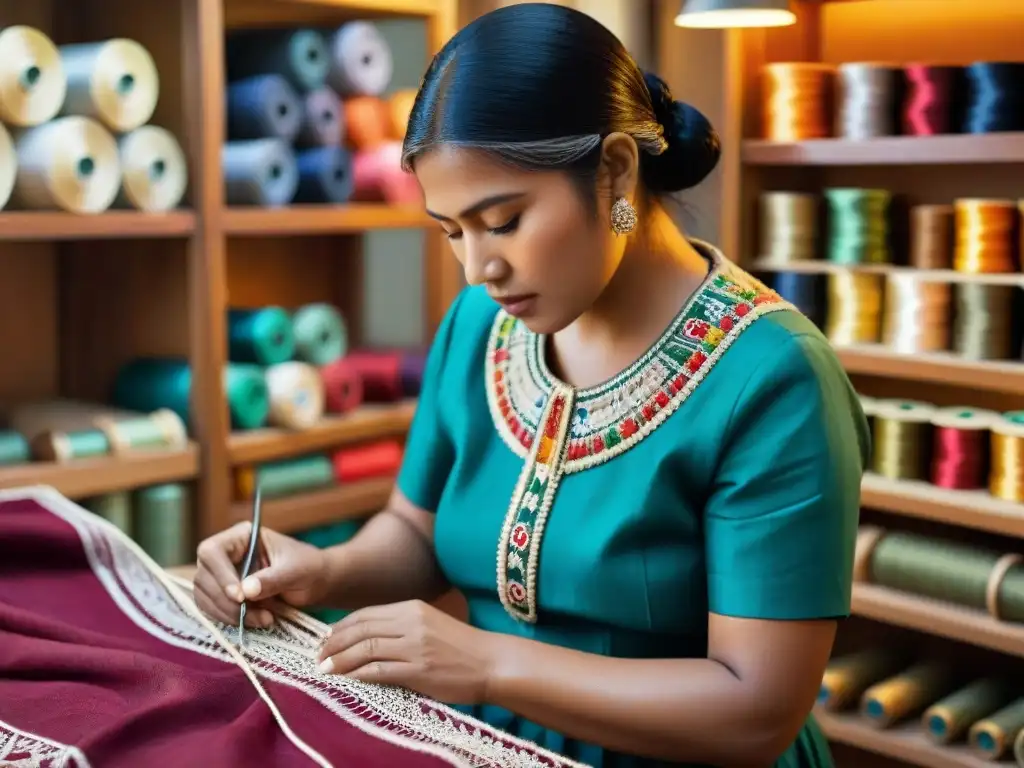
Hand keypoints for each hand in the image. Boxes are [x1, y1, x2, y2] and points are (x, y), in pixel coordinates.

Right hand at [193, 522, 328, 628]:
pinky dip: (230, 620)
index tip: (240, 596)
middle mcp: (226, 553)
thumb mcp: (296, 570)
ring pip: (205, 597)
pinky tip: (257, 622)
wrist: (317, 584)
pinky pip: (212, 610)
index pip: (213, 551)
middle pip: (204, 577)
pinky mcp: (224, 595)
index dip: (220, 574)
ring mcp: (222, 575)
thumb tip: (245, 591)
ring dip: (229, 614)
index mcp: (242, 536)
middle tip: (259, 615)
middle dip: (228, 602)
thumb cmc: (309, 568)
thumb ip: (272, 579)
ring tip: (264, 619)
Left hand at [317, 600, 495, 704]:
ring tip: (325, 670)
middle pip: (360, 629)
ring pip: (365, 649)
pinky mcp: (419, 671)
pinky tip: (346, 680)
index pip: (366, 614)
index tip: (326, 639)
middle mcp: (411, 623)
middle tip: (317, 656)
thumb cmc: (461, 646)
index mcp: (413, 608)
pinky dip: (357, 675)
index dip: (341, 627)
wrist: (491, 662)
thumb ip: (402, 626)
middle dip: (333, 644)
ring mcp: (415, 647)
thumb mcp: (430, 624)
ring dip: (340, 660)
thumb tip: (368, 636)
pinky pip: (379, 671)